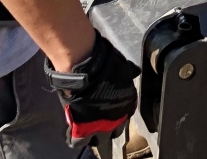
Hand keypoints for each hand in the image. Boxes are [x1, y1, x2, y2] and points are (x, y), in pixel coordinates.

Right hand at [45, 31, 139, 146]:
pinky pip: (79, 142)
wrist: (86, 72)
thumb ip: (128, 74)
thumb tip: (133, 70)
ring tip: (85, 128)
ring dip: (92, 135)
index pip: (126, 115)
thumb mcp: (123, 68)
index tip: (111, 109)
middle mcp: (117, 120)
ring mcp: (100, 127)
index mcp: (129, 105)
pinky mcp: (82, 131)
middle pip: (114, 131)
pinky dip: (76, 138)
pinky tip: (73, 132)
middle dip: (108, 126)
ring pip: (98, 140)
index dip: (117, 112)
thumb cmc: (106, 65)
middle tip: (98, 119)